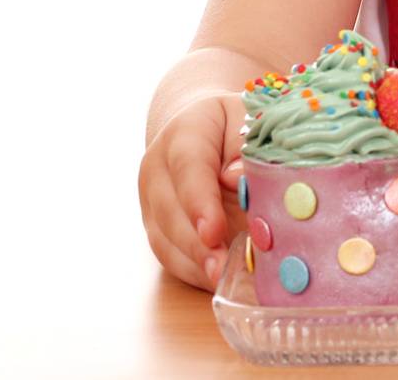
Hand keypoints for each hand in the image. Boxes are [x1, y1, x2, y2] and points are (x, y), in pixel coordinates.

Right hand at [137, 92, 246, 290]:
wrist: (199, 126)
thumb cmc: (232, 124)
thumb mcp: (246, 117)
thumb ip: (244, 144)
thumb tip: (237, 179)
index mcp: (182, 133)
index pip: (188, 168)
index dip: (199, 202)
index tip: (214, 231)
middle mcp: (157, 169)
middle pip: (171, 211)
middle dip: (197, 245)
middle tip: (223, 268)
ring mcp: (151, 202)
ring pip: (166, 240)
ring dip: (195, 264)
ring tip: (223, 281)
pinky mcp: (157, 228)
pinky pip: (170, 257)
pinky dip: (195, 272)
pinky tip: (219, 281)